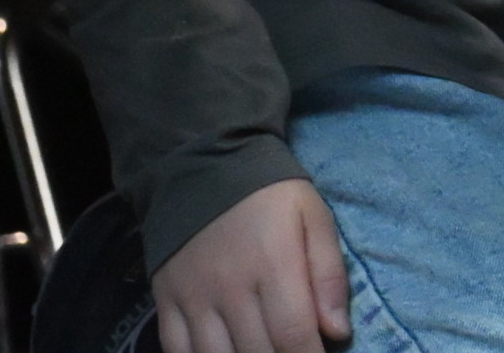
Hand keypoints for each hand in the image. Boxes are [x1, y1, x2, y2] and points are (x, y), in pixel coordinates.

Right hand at [153, 179, 348, 352]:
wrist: (204, 168)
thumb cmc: (271, 196)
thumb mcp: (314, 219)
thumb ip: (329, 275)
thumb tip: (337, 333)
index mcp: (273, 263)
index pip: (292, 334)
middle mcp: (230, 287)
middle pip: (257, 352)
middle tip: (294, 351)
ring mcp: (193, 297)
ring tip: (263, 352)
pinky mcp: (165, 300)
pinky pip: (176, 349)